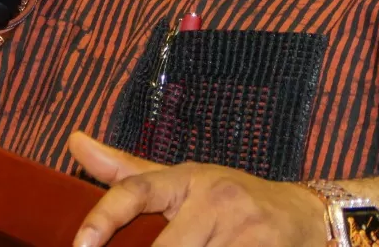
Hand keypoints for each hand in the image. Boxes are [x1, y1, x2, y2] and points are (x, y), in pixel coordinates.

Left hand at [67, 132, 328, 246]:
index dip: (104, 218)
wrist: (306, 217)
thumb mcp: (184, 181)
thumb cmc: (232, 200)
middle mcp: (215, 199)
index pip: (137, 190)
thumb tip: (73, 141)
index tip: (80, 245)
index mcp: (188, 179)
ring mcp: (244, 230)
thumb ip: (127, 171)